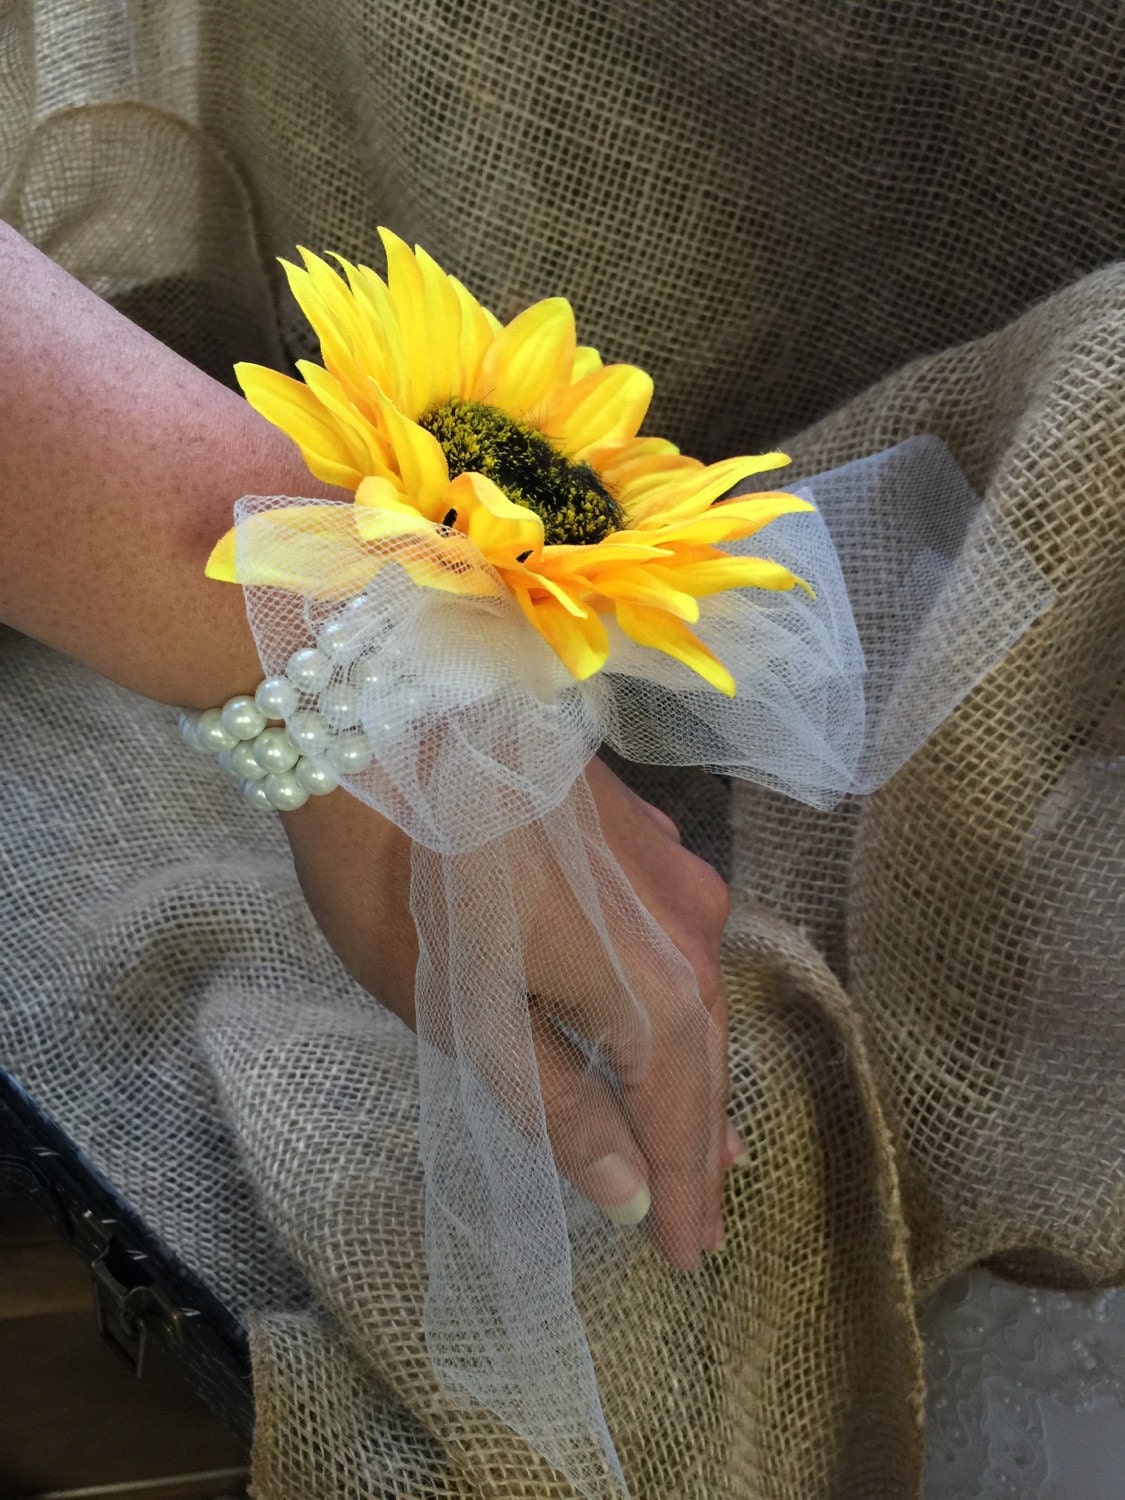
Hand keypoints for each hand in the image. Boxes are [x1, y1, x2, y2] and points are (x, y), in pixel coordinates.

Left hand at [283, 755, 739, 1269]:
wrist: (385, 711)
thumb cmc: (408, 879)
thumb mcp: (468, 1015)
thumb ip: (558, 1103)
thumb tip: (627, 1188)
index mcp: (647, 984)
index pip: (682, 1112)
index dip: (684, 1189)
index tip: (688, 1255)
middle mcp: (683, 923)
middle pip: (703, 1050)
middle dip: (699, 1139)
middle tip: (704, 1213)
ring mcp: (665, 864)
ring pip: (695, 985)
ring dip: (694, 1065)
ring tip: (704, 1130)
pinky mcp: (635, 825)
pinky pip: (673, 929)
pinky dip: (668, 989)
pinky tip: (665, 1000)